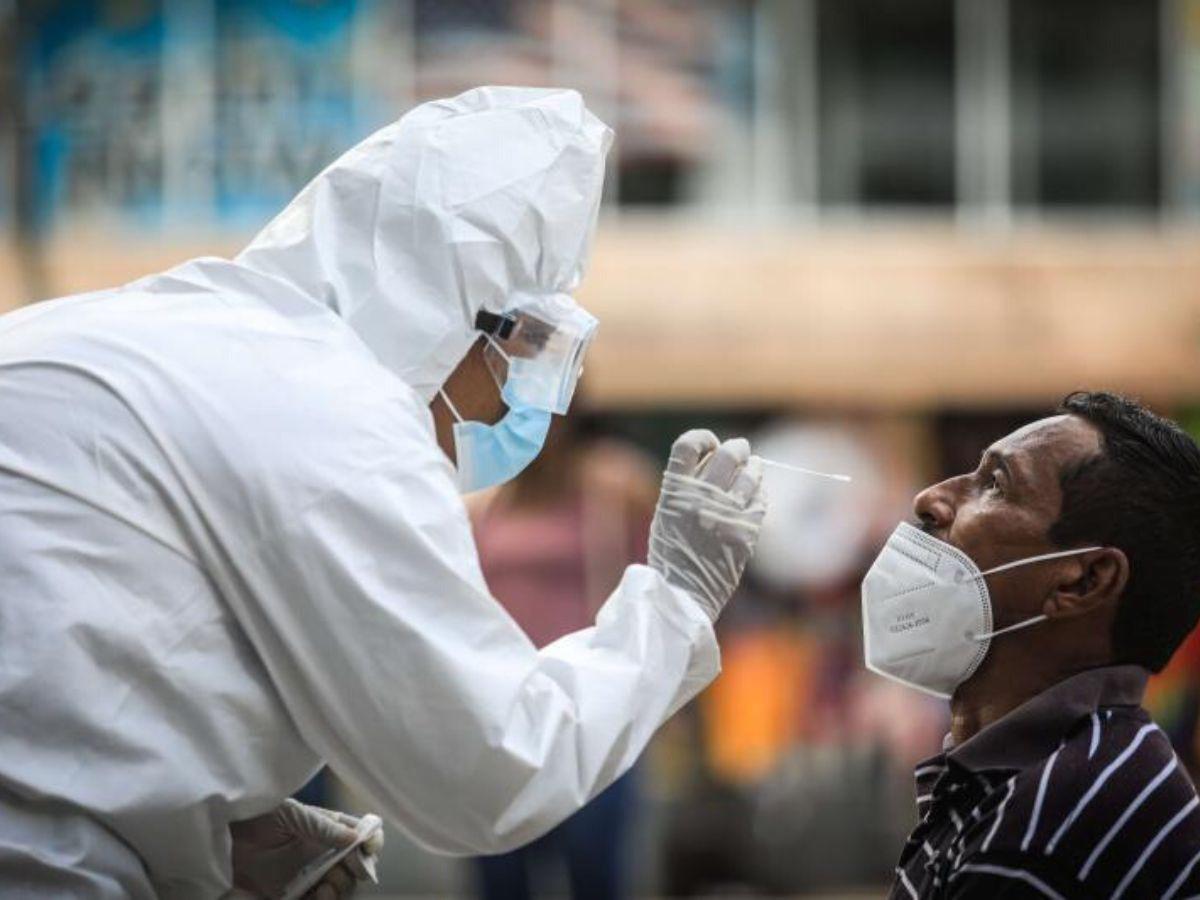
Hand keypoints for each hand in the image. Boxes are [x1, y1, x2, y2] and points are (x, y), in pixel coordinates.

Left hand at [230, 799, 383, 898]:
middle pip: (354, 867)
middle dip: (356, 870)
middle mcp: (323, 853)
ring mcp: (308, 875)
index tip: (370, 849)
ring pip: (339, 888)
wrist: (221, 838)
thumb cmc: (256, 815)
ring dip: (340, 890)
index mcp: (328, 828)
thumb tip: (355, 837)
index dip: (371, 842)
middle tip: (345, 870)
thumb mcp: (292, 814)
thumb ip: (323, 827)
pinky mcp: (291, 895)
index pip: (360, 835)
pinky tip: (315, 897)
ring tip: (326, 889)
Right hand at [648, 429, 765, 620]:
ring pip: (751, 474)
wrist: (681, 596)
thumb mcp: (666, 515)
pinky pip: (761, 501)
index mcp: (674, 492)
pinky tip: (755, 496)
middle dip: (737, 448)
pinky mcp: (746, 533)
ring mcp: (726, 515)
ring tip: (754, 468)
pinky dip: (759, 494)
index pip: (689, 444)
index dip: (703, 438)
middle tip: (740, 451)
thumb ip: (686, 488)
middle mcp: (701, 498)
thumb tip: (715, 461)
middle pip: (729, 454)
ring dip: (754, 467)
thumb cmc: (671, 555)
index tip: (709, 444)